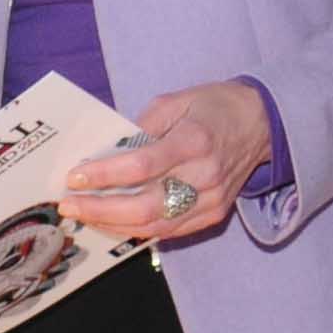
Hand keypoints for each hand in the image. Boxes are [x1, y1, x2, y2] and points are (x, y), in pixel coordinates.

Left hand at [63, 79, 272, 243]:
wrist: (262, 123)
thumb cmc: (213, 107)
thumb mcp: (176, 100)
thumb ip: (142, 126)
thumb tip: (107, 153)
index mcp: (194, 140)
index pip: (142, 165)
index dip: (105, 174)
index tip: (75, 176)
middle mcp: (205, 175)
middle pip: (146, 205)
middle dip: (101, 209)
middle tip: (70, 205)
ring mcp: (212, 200)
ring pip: (156, 225)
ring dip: (114, 224)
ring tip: (84, 217)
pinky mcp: (214, 214)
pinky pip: (170, 232)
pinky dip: (137, 230)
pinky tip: (113, 223)